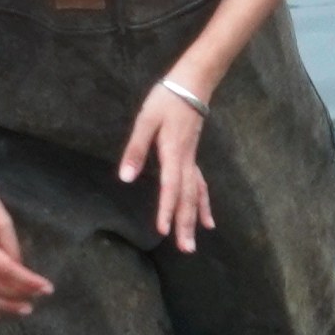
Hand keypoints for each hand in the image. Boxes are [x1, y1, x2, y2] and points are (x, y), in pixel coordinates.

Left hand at [116, 82, 217, 250]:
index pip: (170, 187)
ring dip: (194, 219)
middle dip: (185, 224)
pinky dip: (203, 204)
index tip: (162, 230)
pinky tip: (207, 220)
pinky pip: (200, 186)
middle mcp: (185, 161)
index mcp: (173, 153)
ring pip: (195, 195)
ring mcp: (191, 160)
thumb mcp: (146, 120)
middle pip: (187, 198)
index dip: (166, 209)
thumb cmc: (166, 100)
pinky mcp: (192, 157)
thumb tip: (126, 178)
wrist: (191, 85)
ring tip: (193, 242)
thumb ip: (136, 149)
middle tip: (185, 249)